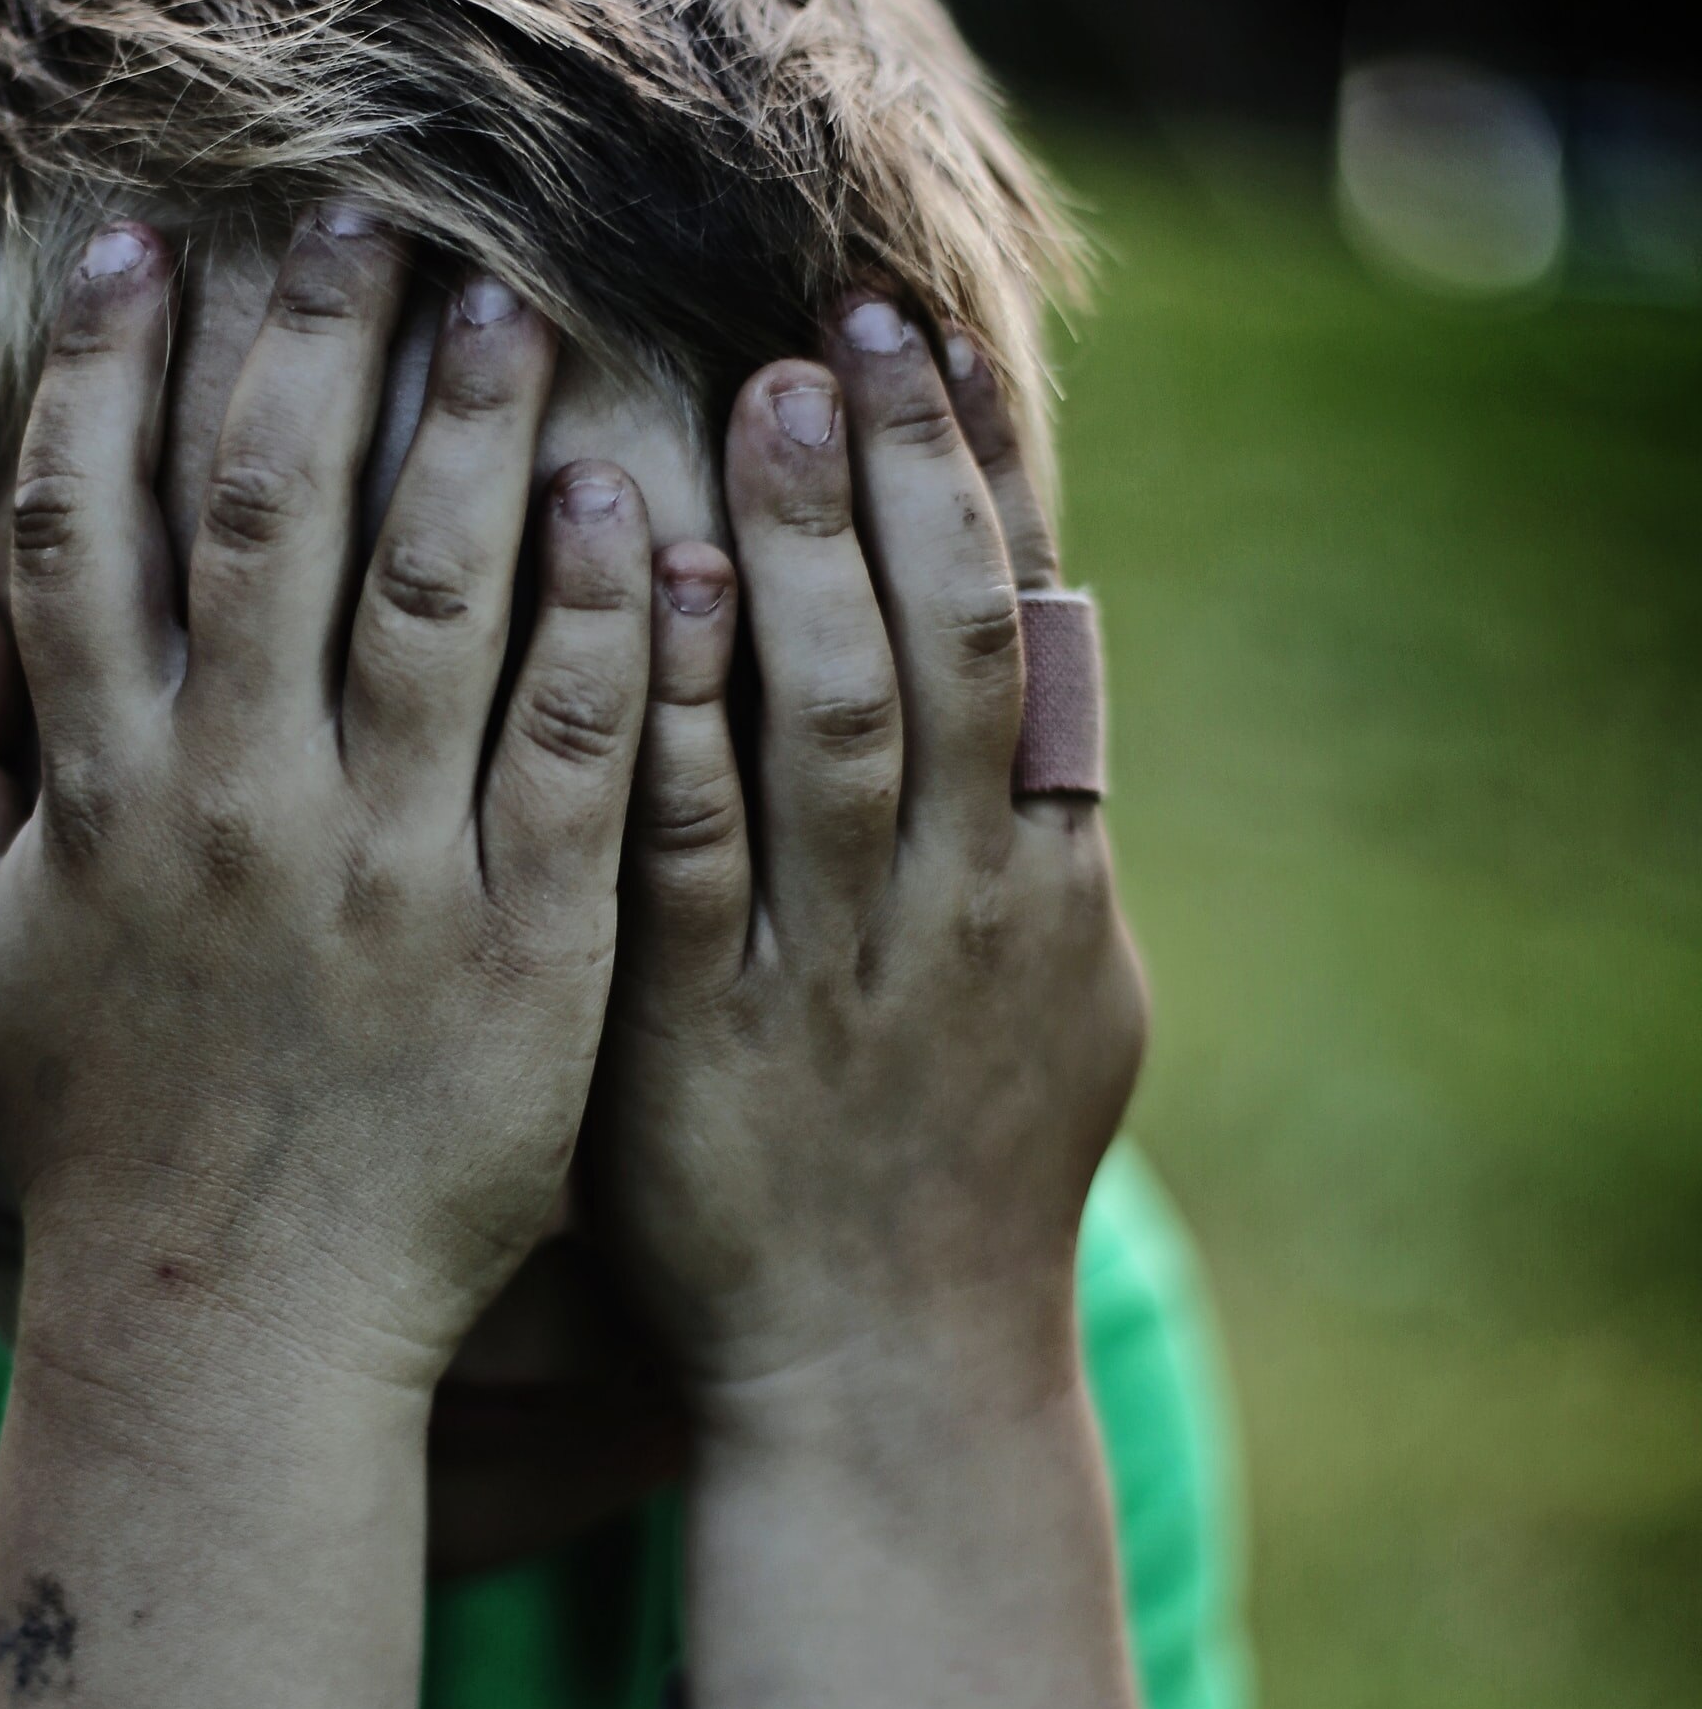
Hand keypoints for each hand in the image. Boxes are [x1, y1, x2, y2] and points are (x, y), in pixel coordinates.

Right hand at [0, 211, 651, 1391]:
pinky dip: (600, 622)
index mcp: (101, 798)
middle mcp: (239, 808)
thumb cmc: (102, 1145)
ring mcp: (389, 875)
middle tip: (369, 215)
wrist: (240, 1332)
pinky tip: (634, 509)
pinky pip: (575, 751)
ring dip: (472, 435)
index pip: (86, 532)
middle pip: (268, 521)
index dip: (113, 374)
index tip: (151, 247)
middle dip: (310, 349)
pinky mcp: (525, 948)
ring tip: (513, 308)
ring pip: (438, 601)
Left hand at [596, 301, 1144, 1408]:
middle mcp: (957, 906)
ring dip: (804, 548)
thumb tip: (1051, 662)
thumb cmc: (955, 1182)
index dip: (974, 480)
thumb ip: (1043, 835)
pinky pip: (694, 841)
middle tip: (829, 328)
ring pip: (838, 717)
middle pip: (945, 643)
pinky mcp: (706, 1036)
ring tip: (754, 397)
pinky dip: (681, 705)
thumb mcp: (1058, 1006)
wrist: (882, 1380)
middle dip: (894, 477)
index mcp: (1041, 883)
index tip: (922, 342)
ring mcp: (835, 968)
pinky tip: (650, 582)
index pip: (1027, 633)